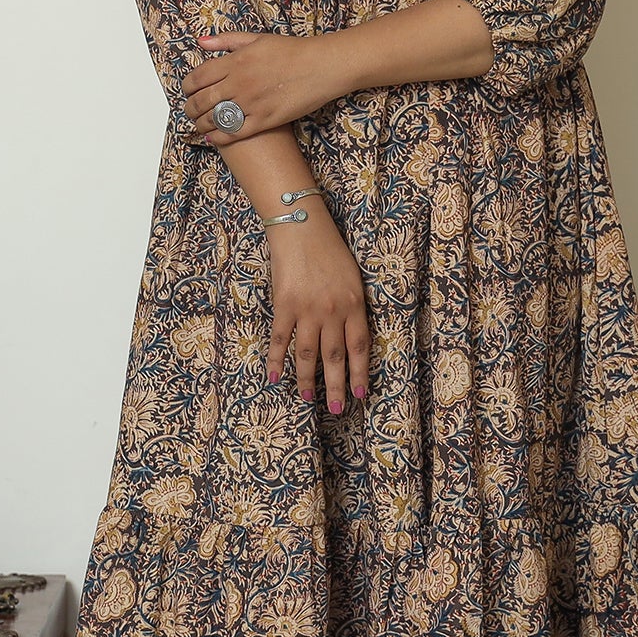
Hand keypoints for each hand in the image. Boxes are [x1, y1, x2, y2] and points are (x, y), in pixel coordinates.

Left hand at [181, 31, 355, 144]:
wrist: (321, 66)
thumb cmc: (292, 50)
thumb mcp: (257, 38)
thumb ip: (227, 40)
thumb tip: (201, 42)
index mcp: (235, 61)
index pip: (197, 78)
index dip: (186, 87)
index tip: (187, 91)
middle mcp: (239, 83)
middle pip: (201, 101)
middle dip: (190, 109)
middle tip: (190, 111)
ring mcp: (251, 103)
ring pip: (214, 119)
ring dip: (201, 124)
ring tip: (200, 124)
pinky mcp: (265, 120)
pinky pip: (234, 133)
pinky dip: (219, 137)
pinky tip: (213, 137)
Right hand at [264, 210, 369, 413]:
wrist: (301, 227)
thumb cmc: (329, 249)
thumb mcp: (352, 278)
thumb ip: (352, 307)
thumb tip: (350, 337)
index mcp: (353, 304)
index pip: (359, 347)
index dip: (360, 373)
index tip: (361, 394)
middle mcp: (332, 311)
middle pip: (335, 357)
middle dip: (337, 386)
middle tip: (338, 409)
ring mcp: (307, 310)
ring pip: (308, 354)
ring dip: (308, 380)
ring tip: (308, 399)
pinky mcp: (284, 306)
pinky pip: (280, 339)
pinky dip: (277, 360)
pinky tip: (275, 377)